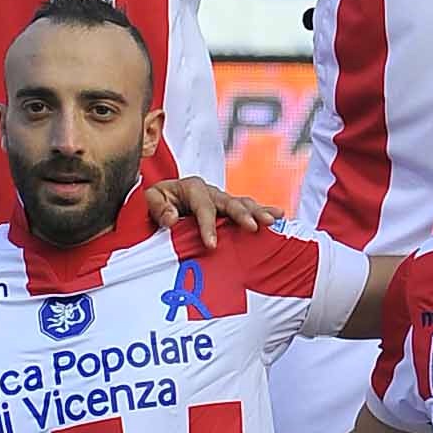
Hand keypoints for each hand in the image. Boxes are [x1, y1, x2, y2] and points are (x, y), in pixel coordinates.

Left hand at [141, 171, 278, 242]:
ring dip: (258, 212)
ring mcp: (223, 200)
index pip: (203, 207)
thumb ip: (158, 207)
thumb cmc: (160, 200)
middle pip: (230, 202)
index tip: (212, 245)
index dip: (208, 225)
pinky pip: (248, 209)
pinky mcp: (230, 209)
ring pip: (243, 204)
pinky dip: (263, 212)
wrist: (165, 199)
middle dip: (242, 214)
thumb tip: (170, 219)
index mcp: (192, 187)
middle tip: (253, 227)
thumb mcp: (152, 199)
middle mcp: (211, 192)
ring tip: (273, 220)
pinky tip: (280, 217)